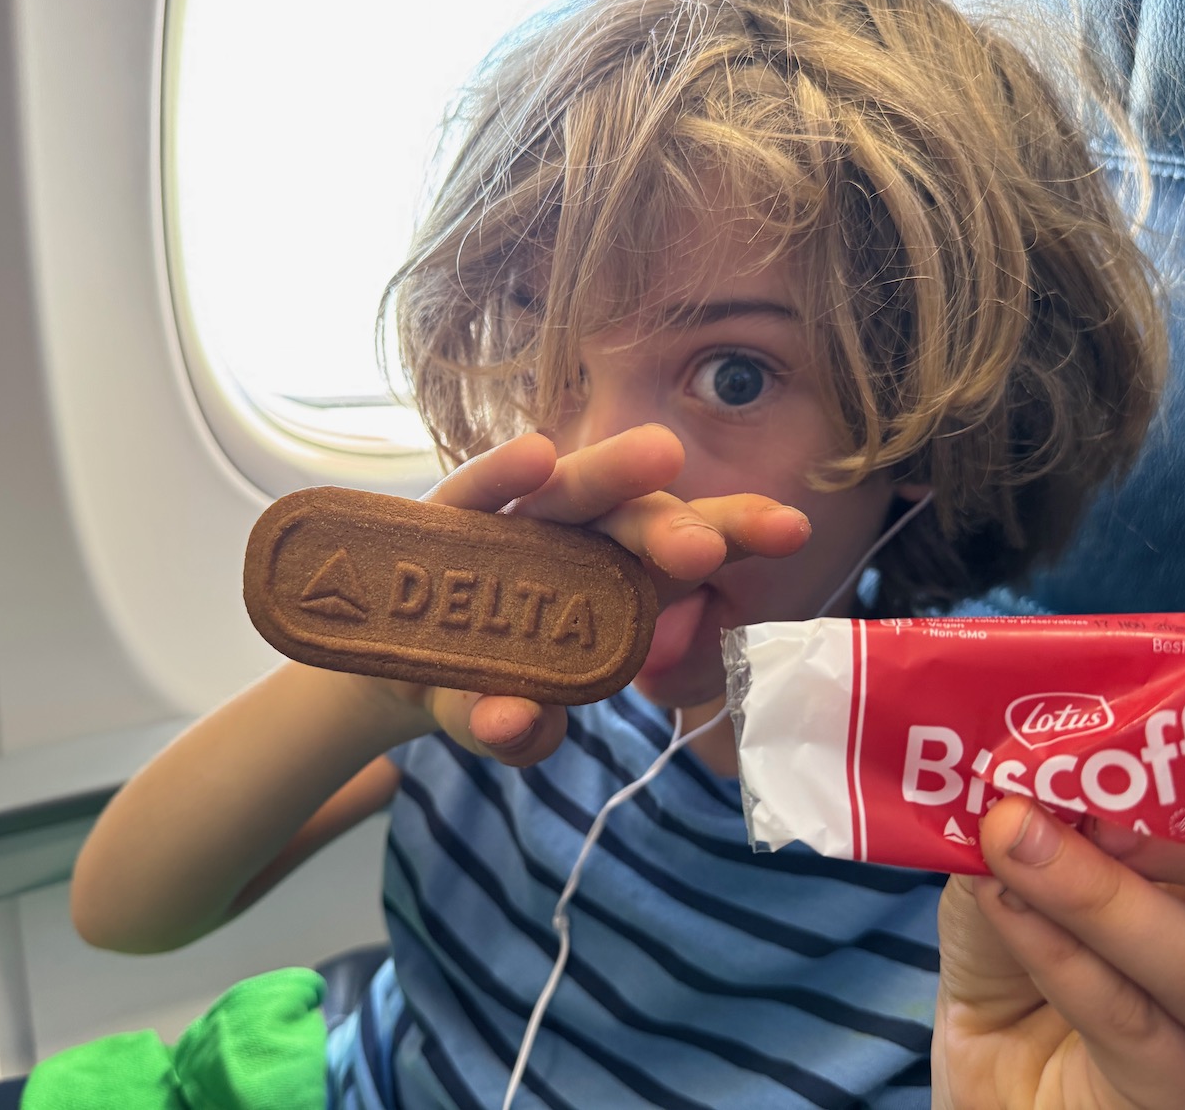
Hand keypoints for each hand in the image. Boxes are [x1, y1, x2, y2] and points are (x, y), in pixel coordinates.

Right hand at [413, 424, 809, 765]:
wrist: (392, 663)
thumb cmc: (476, 687)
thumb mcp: (500, 721)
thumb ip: (514, 730)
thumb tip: (513, 723)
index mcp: (611, 584)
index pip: (680, 549)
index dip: (735, 530)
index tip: (792, 529)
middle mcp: (570, 541)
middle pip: (628, 518)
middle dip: (671, 524)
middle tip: (706, 544)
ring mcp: (508, 521)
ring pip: (563, 491)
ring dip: (607, 475)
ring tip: (659, 455)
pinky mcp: (445, 513)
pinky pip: (474, 489)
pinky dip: (500, 473)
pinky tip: (534, 454)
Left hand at [935, 791, 1184, 1108]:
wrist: (992, 1059)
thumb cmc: (1025, 941)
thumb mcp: (1030, 847)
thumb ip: (1051, 804)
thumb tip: (1036, 753)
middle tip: (1107, 798)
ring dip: (1098, 892)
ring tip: (1015, 834)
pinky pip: (1126, 1018)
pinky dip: (1056, 951)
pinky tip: (1004, 900)